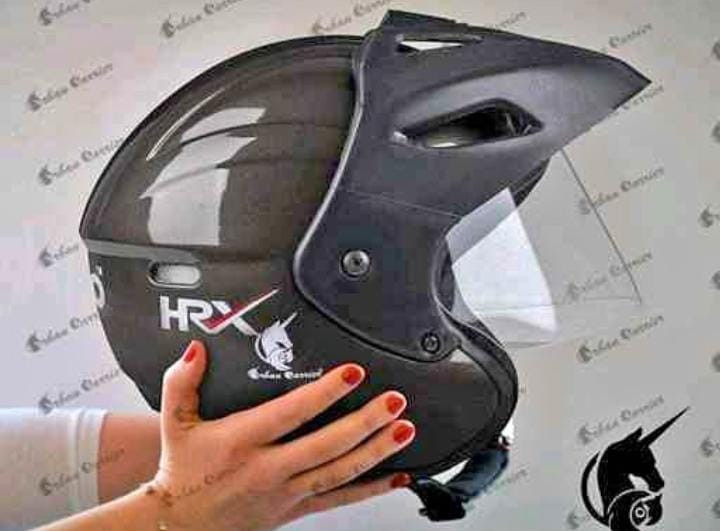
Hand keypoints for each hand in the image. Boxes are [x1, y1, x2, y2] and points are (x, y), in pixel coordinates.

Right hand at [147, 339, 415, 530]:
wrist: (178, 526)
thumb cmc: (180, 470)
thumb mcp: (174, 422)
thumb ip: (181, 381)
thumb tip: (196, 349)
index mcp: (242, 440)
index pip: (291, 413)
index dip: (324, 393)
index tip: (352, 373)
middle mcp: (268, 468)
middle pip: (327, 444)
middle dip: (366, 421)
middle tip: (394, 401)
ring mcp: (285, 492)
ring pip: (340, 472)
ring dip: (376, 451)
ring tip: (404, 430)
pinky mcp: (295, 509)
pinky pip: (339, 500)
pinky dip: (371, 489)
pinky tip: (397, 477)